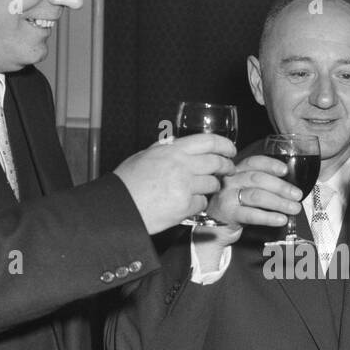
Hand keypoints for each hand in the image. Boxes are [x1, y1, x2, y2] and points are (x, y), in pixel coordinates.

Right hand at [113, 134, 235, 234]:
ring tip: (207, 188)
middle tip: (228, 170)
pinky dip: (199, 204)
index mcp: (172, 150)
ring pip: (212, 184)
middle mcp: (181, 165)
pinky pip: (202, 203)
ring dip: (213, 186)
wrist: (120, 207)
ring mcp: (185, 186)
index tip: (230, 150)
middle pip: (216, 162)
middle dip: (226, 166)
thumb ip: (164, 149)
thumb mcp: (144, 156)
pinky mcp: (185, 205)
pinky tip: (190, 203)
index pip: (208, 141)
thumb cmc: (127, 183)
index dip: (224, 145)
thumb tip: (176, 142)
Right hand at [205, 154, 303, 231]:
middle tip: (297, 195)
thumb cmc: (234, 207)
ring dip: (279, 202)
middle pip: (258, 179)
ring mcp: (227, 197)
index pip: (254, 162)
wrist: (213, 228)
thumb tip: (290, 190)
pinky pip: (251, 215)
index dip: (271, 165)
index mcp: (236, 172)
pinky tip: (280, 219)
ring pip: (256, 196)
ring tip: (294, 208)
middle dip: (281, 187)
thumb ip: (262, 186)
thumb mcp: (245, 191)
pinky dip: (268, 217)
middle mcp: (230, 181)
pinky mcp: (227, 214)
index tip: (285, 170)